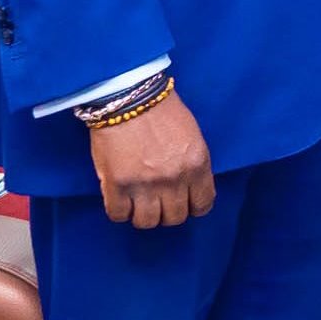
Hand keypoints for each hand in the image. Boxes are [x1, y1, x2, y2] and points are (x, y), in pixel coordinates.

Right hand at [88, 93, 213, 228]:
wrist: (129, 97)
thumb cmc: (162, 112)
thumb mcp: (192, 137)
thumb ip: (193, 165)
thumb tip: (189, 187)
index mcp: (197, 165)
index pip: (203, 204)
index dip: (193, 207)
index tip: (185, 203)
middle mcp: (174, 179)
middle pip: (174, 218)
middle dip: (168, 212)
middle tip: (159, 202)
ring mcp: (145, 184)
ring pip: (147, 222)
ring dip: (143, 215)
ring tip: (138, 203)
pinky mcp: (117, 185)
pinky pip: (118, 215)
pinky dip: (119, 211)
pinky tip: (120, 200)